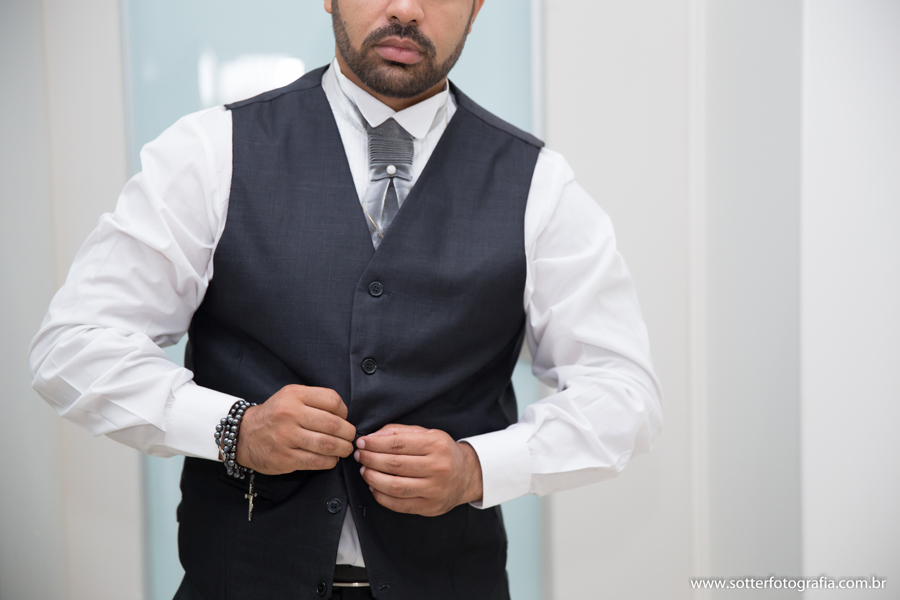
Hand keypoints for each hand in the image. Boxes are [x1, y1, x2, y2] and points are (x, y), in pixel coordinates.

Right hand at [235, 385, 355, 474]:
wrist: (244, 435)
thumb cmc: (274, 415)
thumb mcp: (291, 396)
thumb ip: (315, 400)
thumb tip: (344, 416)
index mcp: (294, 395)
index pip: (332, 400)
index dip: (344, 411)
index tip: (344, 419)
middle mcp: (290, 414)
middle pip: (333, 425)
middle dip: (348, 433)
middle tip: (350, 437)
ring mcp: (287, 437)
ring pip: (327, 445)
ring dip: (343, 449)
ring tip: (345, 449)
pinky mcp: (285, 458)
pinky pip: (317, 461)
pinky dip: (330, 462)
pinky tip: (331, 459)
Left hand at [354, 424, 483, 516]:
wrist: (467, 475)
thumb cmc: (442, 452)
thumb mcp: (426, 434)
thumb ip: (400, 432)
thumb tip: (372, 437)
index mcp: (436, 444)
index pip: (398, 444)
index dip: (375, 444)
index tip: (362, 443)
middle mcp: (438, 467)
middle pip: (394, 464)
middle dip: (371, 459)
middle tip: (360, 456)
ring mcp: (434, 489)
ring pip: (395, 486)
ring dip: (373, 478)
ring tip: (364, 471)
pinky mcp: (429, 507)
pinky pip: (399, 504)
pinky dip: (381, 496)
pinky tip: (374, 487)